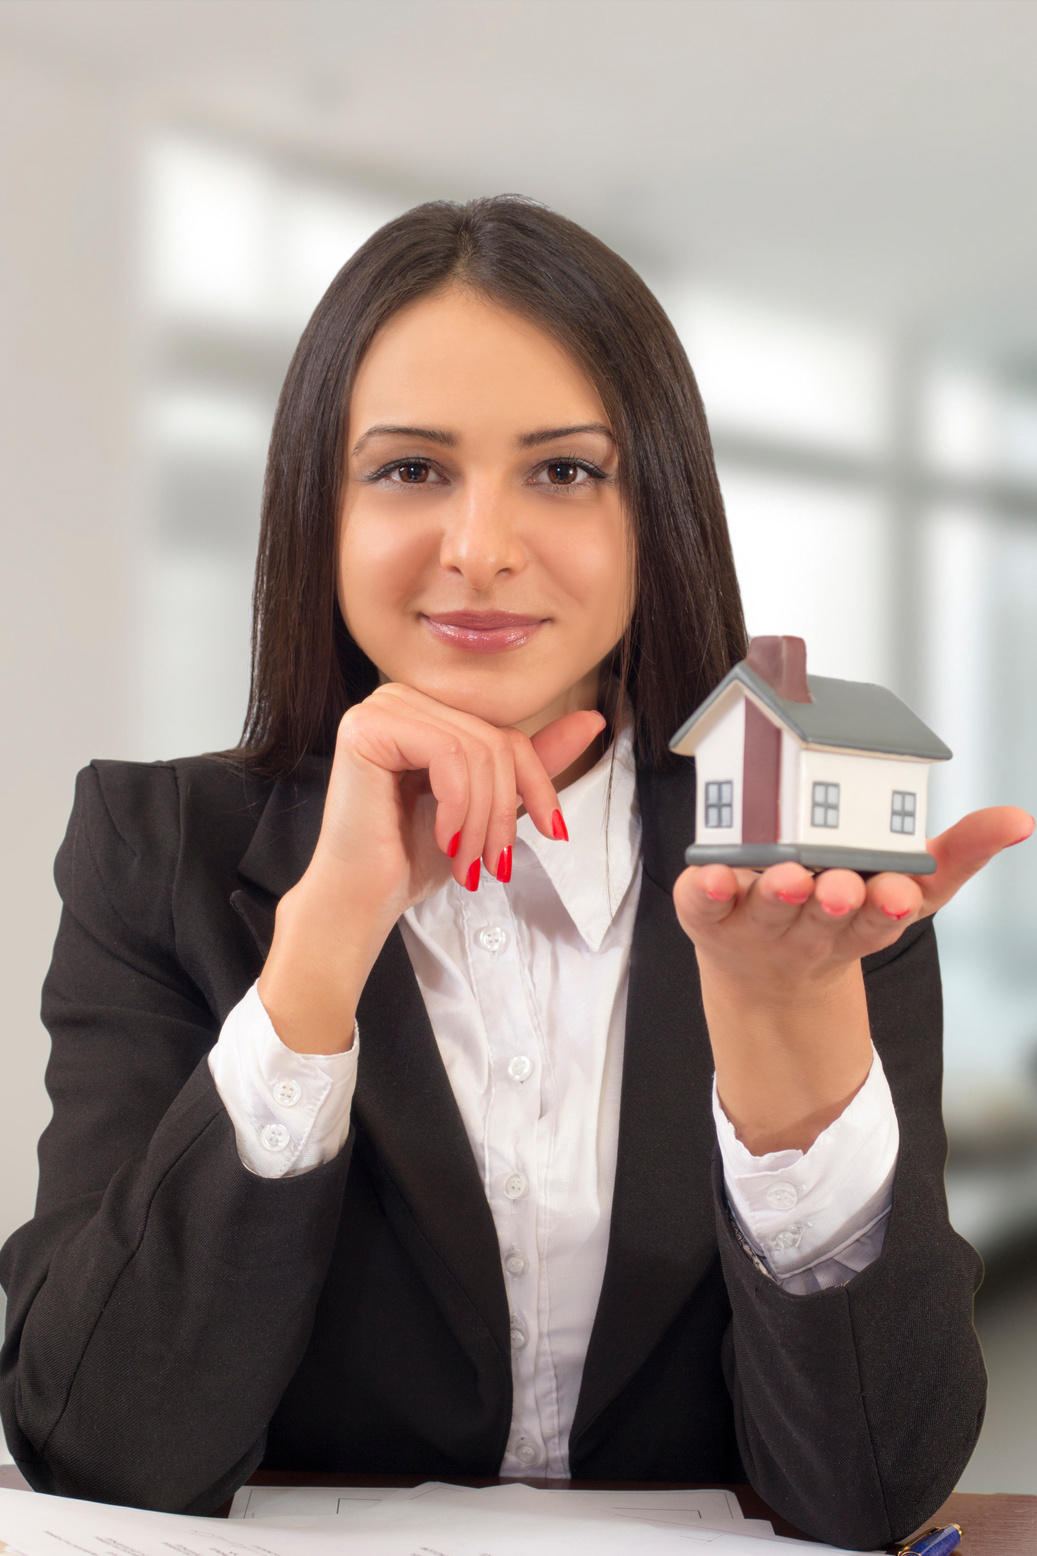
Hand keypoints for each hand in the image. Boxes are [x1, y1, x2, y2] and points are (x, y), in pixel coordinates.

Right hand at [258, 685, 604, 1053]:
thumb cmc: (413, 854)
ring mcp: (380, 707)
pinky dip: (458, 805)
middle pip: (494, 739)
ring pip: (475, 747)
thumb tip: (593, 720)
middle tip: (493, 862)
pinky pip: (447, 752)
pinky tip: (442, 838)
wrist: (363, 898)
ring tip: (467, 860)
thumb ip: (532, 761)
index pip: (505, 732)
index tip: (553, 832)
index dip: (537, 783)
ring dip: (482, 817)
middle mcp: (402, 697)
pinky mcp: (366, 727)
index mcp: (429, 709)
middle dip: (504, 810)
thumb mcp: (489, 805)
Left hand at [673, 805, 1033, 1153]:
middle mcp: (809, 925)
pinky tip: (712, 875)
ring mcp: (758, 922)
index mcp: (862, 918)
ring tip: (787, 876)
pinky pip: (703, 905)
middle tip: (841, 885)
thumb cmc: (842, 911)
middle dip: (834, 903)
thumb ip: (959, 853)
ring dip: (778, 895)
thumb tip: (1021, 820)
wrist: (765, 973)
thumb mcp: (910, 888)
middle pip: (824, 918)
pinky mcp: (709, 915)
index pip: (879, 919)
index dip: (885, 906)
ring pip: (769, 911)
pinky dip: (707, 892)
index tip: (894, 891)